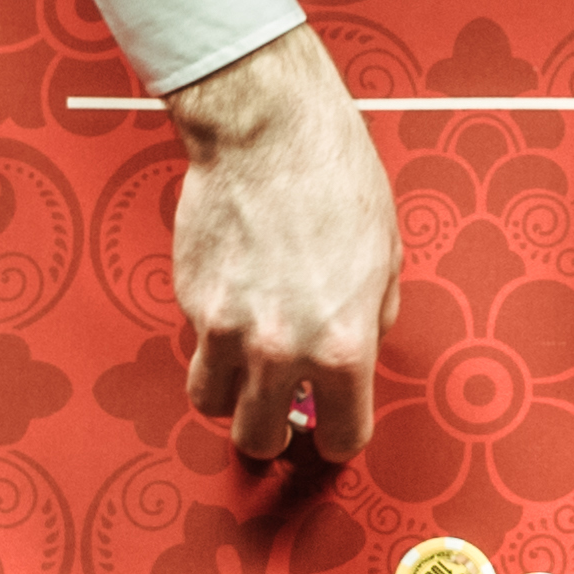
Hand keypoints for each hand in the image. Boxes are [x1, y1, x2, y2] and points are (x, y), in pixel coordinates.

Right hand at [164, 30, 398, 467]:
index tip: (331, 428)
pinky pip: (197, 343)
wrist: (270, 132)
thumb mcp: (384, 259)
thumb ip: (370, 323)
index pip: (340, 436)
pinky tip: (235, 297)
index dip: (338, 436)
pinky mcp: (190, 300)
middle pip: (258, 440)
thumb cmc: (334, 180)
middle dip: (272, 430)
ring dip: (231, 393)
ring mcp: (226, 329)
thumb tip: (357, 358)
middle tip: (280, 408)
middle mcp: (280, 349)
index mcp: (342, 345)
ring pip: (212, 402)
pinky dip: (212, 337)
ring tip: (246, 366)